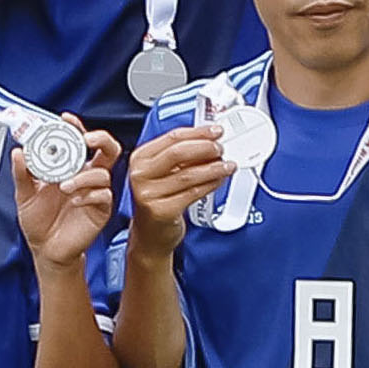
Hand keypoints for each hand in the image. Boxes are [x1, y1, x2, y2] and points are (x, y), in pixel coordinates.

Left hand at [16, 127, 119, 268]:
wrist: (45, 250)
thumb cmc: (39, 221)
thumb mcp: (24, 194)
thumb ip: (21, 174)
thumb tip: (18, 153)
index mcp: (69, 168)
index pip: (79, 141)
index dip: (76, 127)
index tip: (66, 120)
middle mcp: (86, 176)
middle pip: (107, 149)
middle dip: (100, 139)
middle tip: (85, 139)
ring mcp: (95, 193)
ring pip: (103, 173)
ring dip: (83, 176)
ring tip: (64, 185)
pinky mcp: (100, 210)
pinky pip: (103, 196)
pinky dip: (88, 195)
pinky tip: (74, 201)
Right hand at [125, 124, 234, 247]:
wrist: (150, 236)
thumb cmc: (159, 201)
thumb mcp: (162, 174)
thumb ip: (182, 157)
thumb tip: (209, 141)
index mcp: (140, 158)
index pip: (172, 137)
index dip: (198, 132)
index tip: (215, 131)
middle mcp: (140, 175)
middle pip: (178, 153)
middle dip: (205, 148)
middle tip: (221, 148)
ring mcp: (149, 194)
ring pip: (188, 174)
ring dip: (213, 168)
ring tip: (227, 165)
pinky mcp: (162, 211)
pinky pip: (192, 193)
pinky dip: (210, 184)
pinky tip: (219, 180)